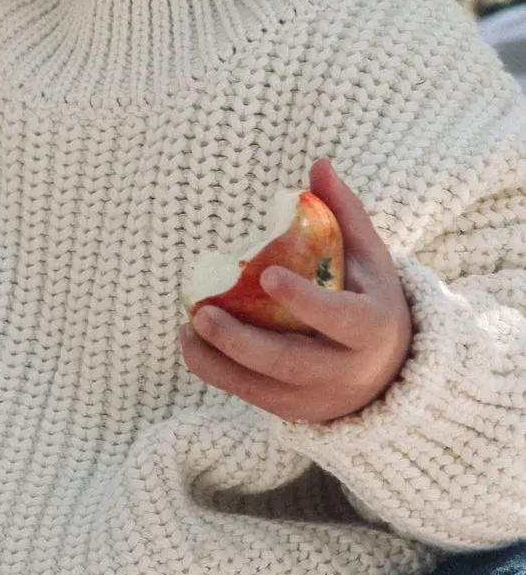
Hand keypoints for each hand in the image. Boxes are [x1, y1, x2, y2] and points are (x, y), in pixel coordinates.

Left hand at [178, 159, 412, 423]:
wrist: (388, 374)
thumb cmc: (370, 301)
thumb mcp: (371, 260)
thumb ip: (345, 215)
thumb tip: (318, 164)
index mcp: (371, 328)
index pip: (338, 318)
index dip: (304, 300)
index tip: (266, 275)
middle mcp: (344, 370)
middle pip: (290, 362)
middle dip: (242, 340)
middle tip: (201, 312)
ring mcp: (315, 396)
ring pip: (260, 386)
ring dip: (216, 358)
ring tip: (187, 325)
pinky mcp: (289, 409)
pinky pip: (245, 394)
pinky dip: (213, 370)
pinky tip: (190, 341)